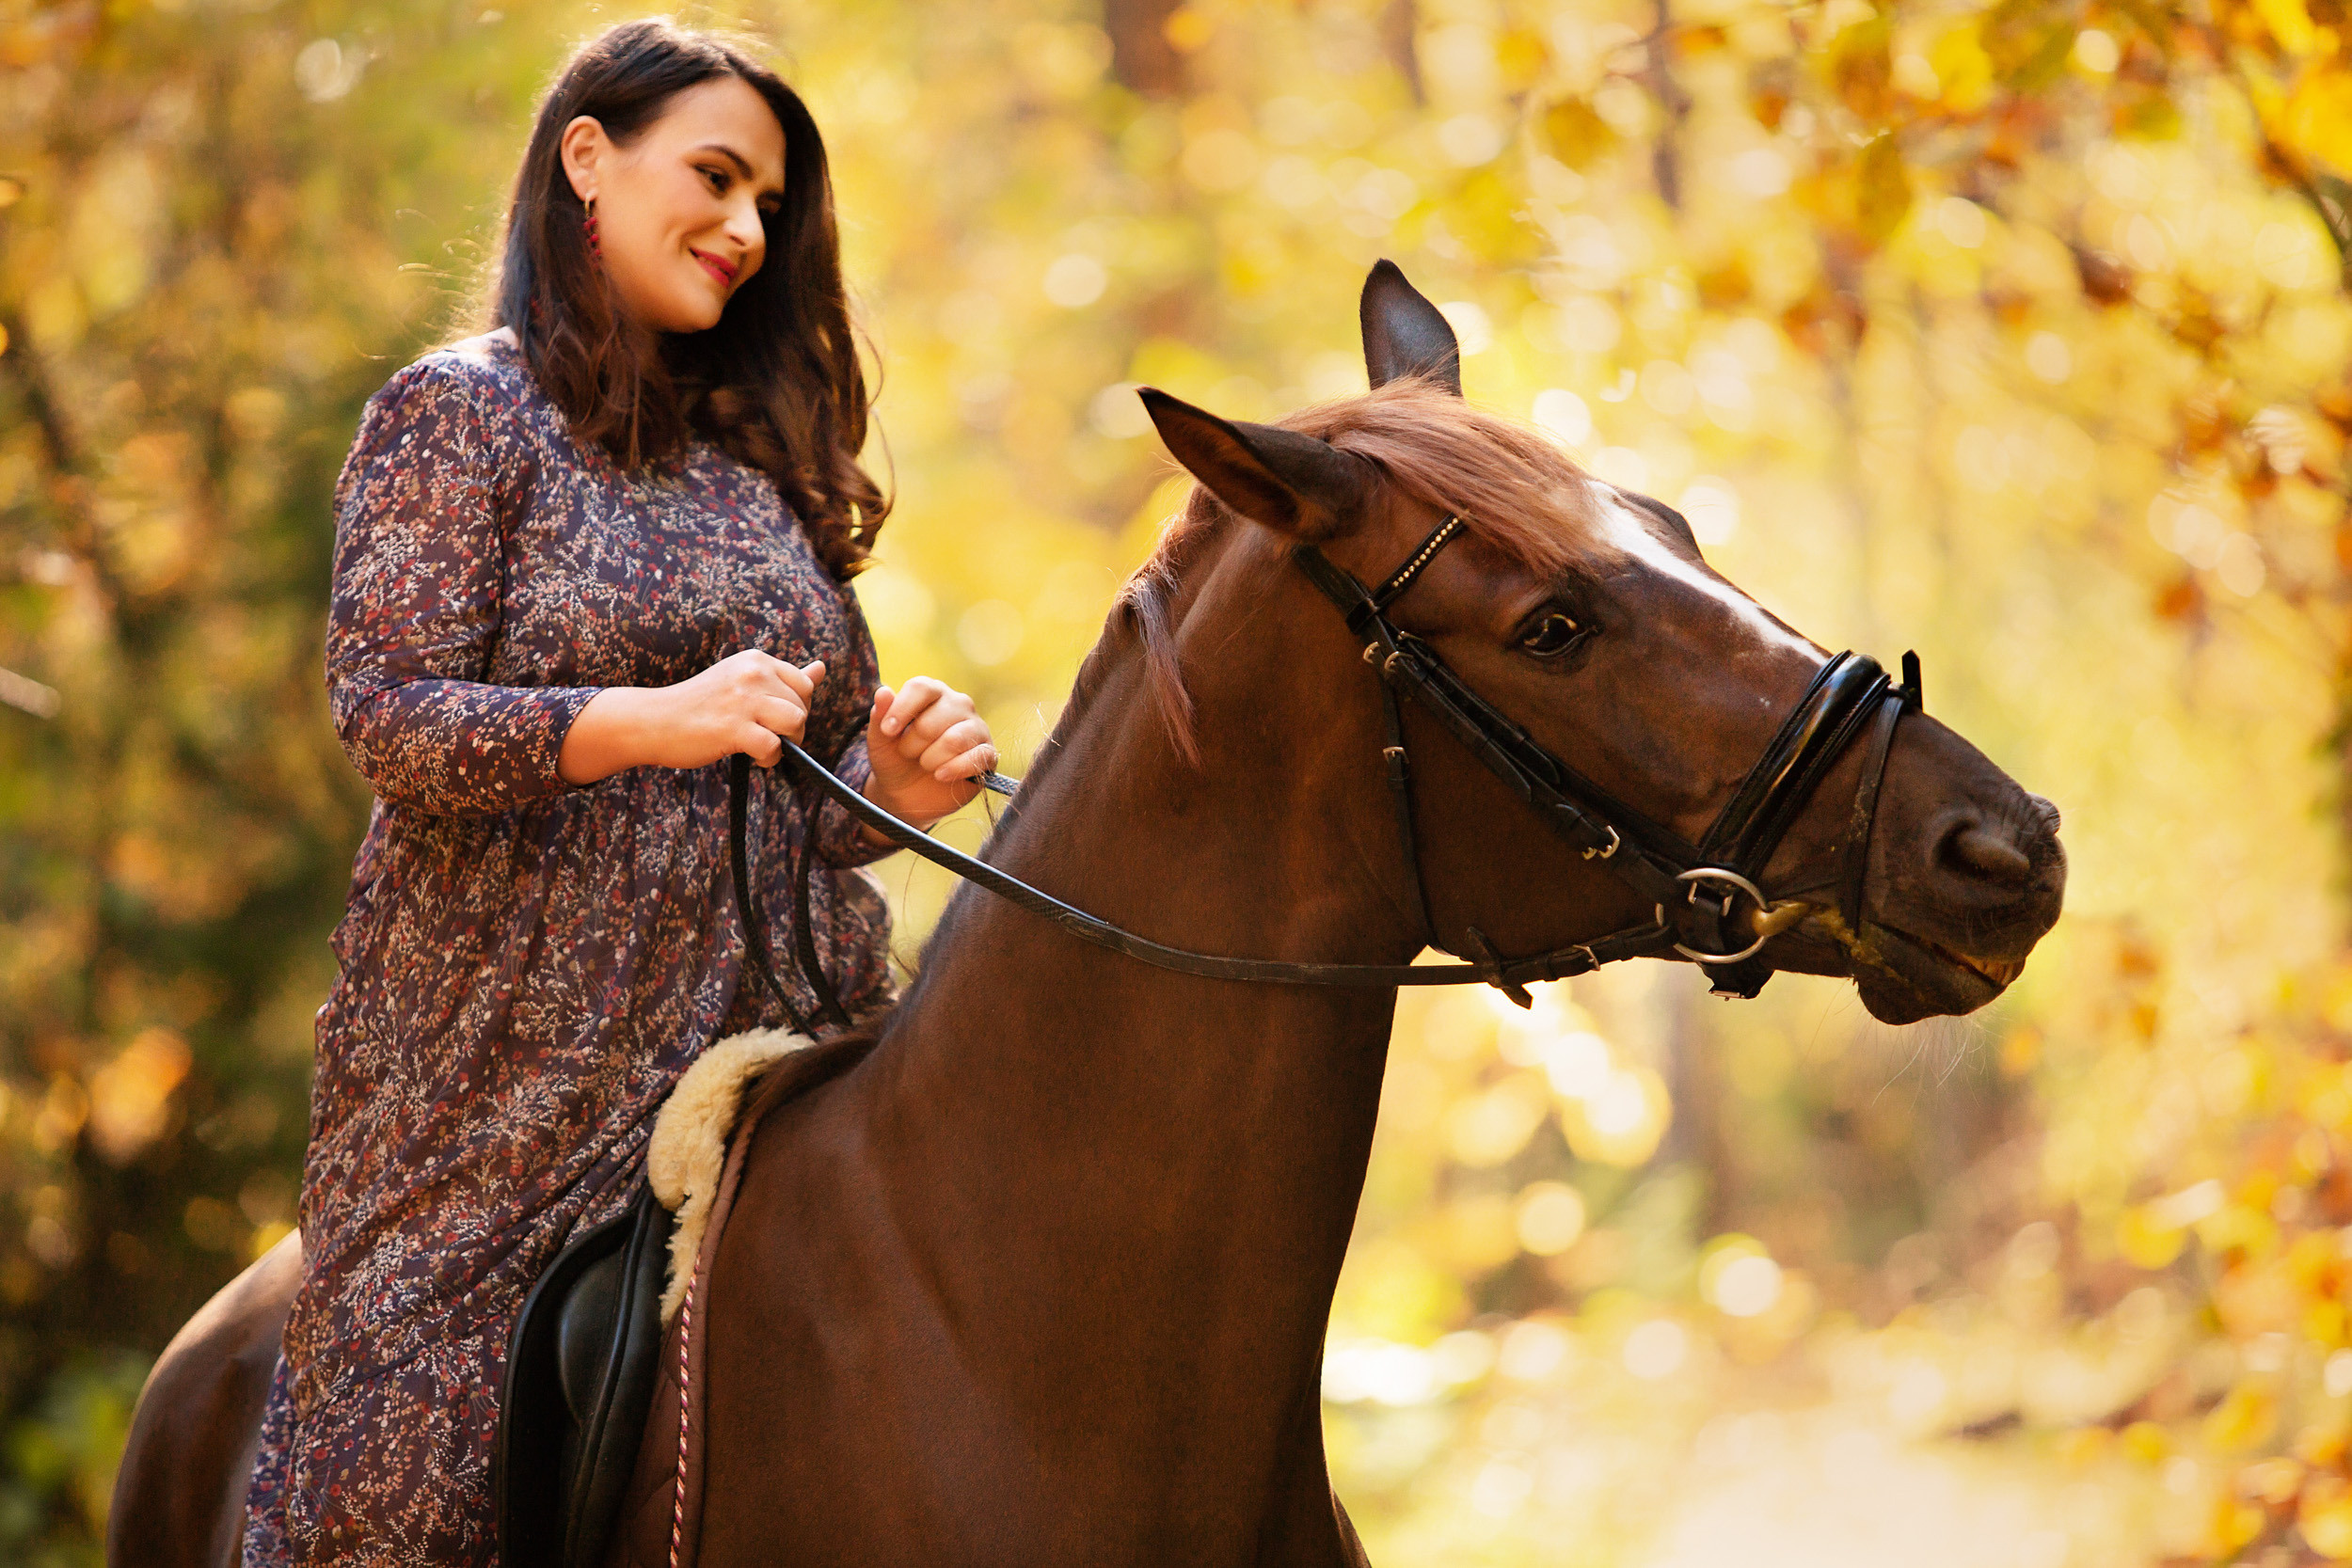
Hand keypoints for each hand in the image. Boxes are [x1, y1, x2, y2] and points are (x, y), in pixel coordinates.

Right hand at [557, 650, 823, 784]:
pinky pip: (775, 747)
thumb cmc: (700, 705)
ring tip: (763, 747)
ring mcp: (744, 699)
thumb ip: (783, 678)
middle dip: (793, 729)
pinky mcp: (734, 727)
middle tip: (766, 737)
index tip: (772, 720)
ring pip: (796, 723)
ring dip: (786, 743)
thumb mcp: (741, 682)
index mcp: (756, 660)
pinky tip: (753, 757)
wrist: (653, 720)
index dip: (795, 709)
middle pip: (803, 706)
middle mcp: (753, 673)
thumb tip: (823, 668)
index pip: (804, 686)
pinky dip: (770, 759)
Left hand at [863, 677, 995, 828]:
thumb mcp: (880, 740)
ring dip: (931, 759)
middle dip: (913, 744)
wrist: (909, 794)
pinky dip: (953, 770)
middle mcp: (958, 704)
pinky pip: (976, 758)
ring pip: (954, 740)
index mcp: (933, 692)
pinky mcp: (987, 754)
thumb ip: (880, 716)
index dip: (902, 709)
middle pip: (934, 719)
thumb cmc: (895, 759)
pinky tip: (940, 776)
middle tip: (908, 754)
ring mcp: (976, 728)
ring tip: (925, 765)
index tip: (887, 731)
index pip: (921, 688)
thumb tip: (883, 692)